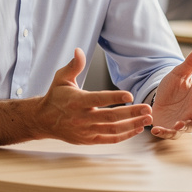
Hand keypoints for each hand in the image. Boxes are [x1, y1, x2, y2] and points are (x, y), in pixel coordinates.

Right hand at [38, 48, 153, 143]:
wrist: (43, 120)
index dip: (114, 98)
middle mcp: (82, 118)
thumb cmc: (56, 97)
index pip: (98, 99)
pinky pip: (110, 139)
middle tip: (148, 108)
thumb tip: (79, 50)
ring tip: (148, 118)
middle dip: (131, 113)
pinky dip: (125, 135)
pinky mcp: (89, 140)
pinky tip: (138, 128)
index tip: (130, 95)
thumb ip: (74, 66)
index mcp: (76, 101)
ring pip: (113, 130)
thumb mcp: (61, 78)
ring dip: (132, 125)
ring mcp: (86, 131)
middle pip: (110, 117)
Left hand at [150, 46, 191, 138]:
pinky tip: (156, 129)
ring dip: (185, 126)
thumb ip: (190, 63)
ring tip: (178, 125)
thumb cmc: (174, 87)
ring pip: (190, 126)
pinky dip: (165, 133)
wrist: (159, 99)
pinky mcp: (173, 129)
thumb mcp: (179, 74)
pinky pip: (171, 133)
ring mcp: (185, 120)